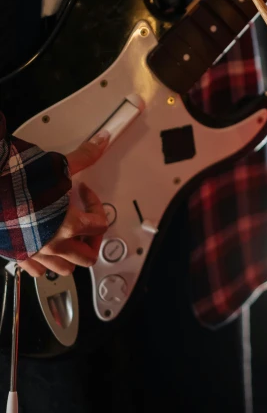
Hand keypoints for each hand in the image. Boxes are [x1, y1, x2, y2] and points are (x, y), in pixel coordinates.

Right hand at [19, 132, 109, 277]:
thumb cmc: (18, 181)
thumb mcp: (58, 165)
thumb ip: (84, 156)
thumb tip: (102, 141)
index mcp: (69, 225)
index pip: (100, 225)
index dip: (97, 204)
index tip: (85, 192)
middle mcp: (54, 244)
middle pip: (88, 256)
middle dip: (92, 240)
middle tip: (87, 225)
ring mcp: (36, 253)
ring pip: (64, 268)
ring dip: (71, 255)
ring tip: (69, 238)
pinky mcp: (17, 255)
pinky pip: (36, 270)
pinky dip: (43, 262)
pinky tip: (43, 245)